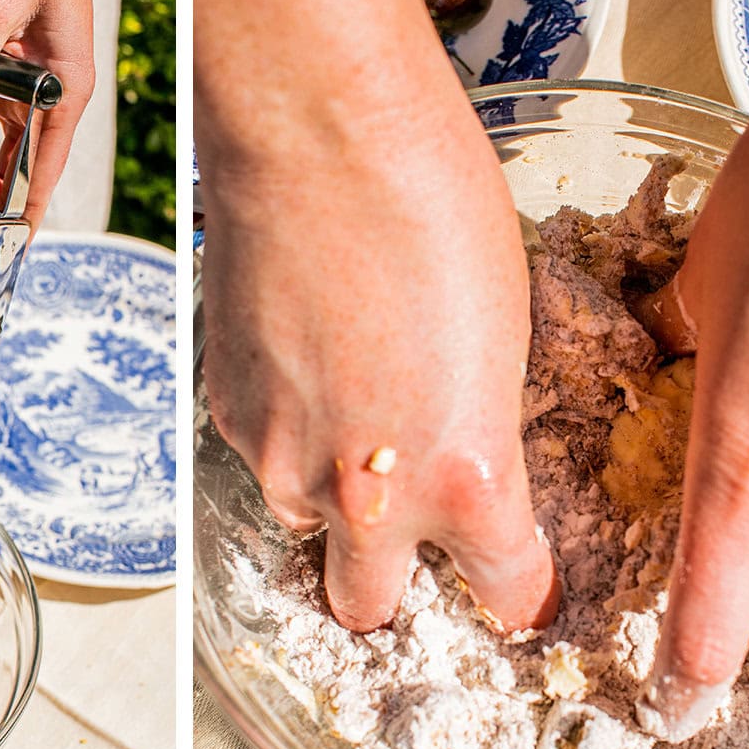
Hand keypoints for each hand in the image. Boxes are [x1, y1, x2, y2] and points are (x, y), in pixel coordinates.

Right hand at [200, 89, 558, 633]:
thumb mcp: (506, 337)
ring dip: (330, 501)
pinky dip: (286, 431)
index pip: (509, 592)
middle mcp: (365, 499)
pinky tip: (306, 356)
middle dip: (394, 589)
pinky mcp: (225, 414)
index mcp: (466, 480)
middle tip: (408, 531)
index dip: (523, 592)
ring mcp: (281, 460)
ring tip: (349, 411)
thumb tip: (458, 444)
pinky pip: (262, 455)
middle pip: (368, 609)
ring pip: (303, 529)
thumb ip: (480, 427)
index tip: (522, 583)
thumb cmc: (435, 211)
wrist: (317, 139)